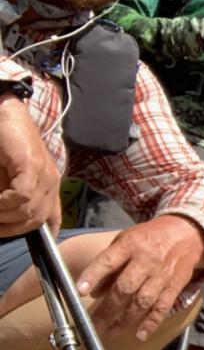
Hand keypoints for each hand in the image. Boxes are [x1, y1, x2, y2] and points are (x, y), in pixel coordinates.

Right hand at [0, 96, 61, 235]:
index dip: (37, 235)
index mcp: (48, 186)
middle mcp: (51, 182)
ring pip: (29, 212)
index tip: (11, 236)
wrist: (3, 113)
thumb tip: (4, 217)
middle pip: (36, 220)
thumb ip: (9, 196)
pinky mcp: (32, 165)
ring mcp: (45, 174)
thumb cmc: (2, 145)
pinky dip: (3, 205)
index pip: (52, 219)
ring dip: (2, 218)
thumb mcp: (7, 178)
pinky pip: (22, 196)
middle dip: (9, 230)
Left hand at [76, 214, 203, 340]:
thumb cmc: (149, 238)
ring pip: (143, 300)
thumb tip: (93, 293)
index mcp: (130, 245)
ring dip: (126, 320)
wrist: (187, 233)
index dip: (93, 275)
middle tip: (94, 324)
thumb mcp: (126, 240)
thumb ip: (109, 265)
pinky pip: (163, 307)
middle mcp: (146, 260)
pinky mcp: (175, 286)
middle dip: (108, 308)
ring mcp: (162, 275)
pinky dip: (152, 322)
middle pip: (125, 287)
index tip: (80, 291)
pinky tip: (141, 335)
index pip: (108, 261)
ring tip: (111, 333)